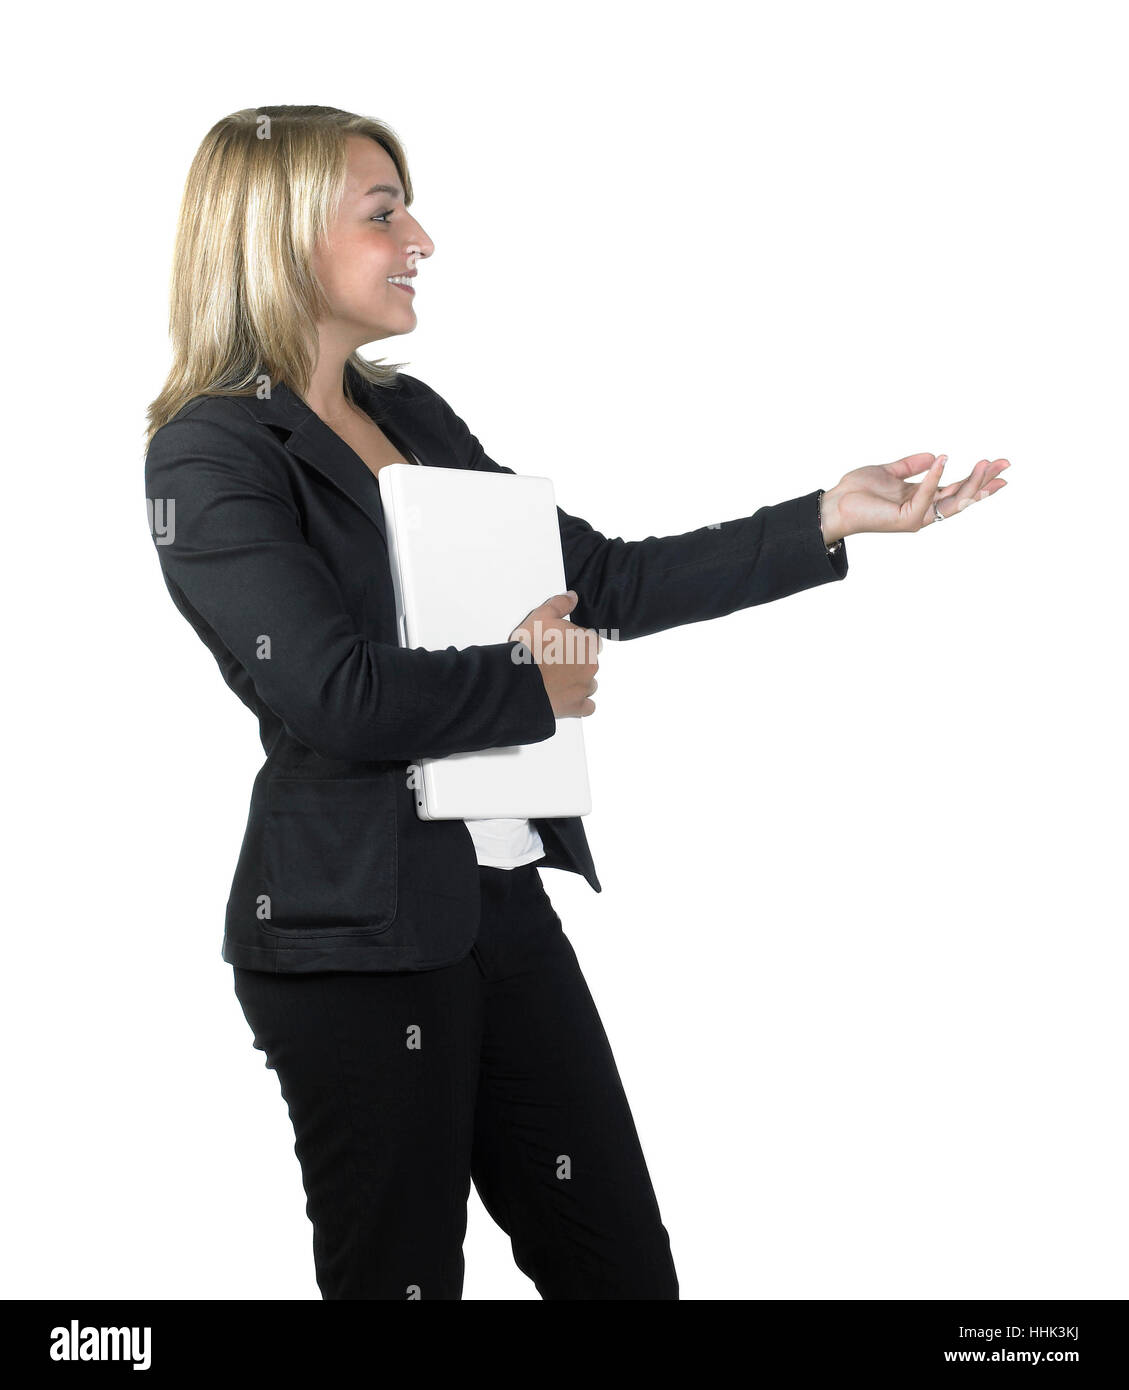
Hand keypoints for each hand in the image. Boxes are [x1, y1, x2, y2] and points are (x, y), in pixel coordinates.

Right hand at [509, 590, 600, 717]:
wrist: (519, 680)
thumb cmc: (529, 648)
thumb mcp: (541, 616)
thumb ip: (559, 604)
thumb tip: (572, 596)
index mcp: (586, 642)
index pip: (590, 640)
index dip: (575, 641)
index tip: (560, 644)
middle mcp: (591, 665)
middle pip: (589, 662)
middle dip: (575, 662)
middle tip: (553, 662)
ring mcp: (585, 687)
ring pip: (589, 684)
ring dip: (577, 682)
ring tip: (555, 681)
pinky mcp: (577, 707)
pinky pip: (587, 706)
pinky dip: (579, 703)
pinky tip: (566, 699)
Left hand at [820, 454, 1010, 540]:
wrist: (835, 504)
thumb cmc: (857, 491)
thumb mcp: (889, 471)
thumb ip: (911, 465)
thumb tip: (936, 455)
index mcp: (920, 499)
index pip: (956, 489)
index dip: (978, 478)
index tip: (998, 466)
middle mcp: (922, 510)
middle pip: (962, 496)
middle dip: (985, 481)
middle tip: (1005, 464)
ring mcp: (916, 517)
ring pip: (952, 501)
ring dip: (971, 482)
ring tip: (986, 464)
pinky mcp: (906, 519)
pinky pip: (926, 495)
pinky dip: (935, 478)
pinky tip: (944, 460)